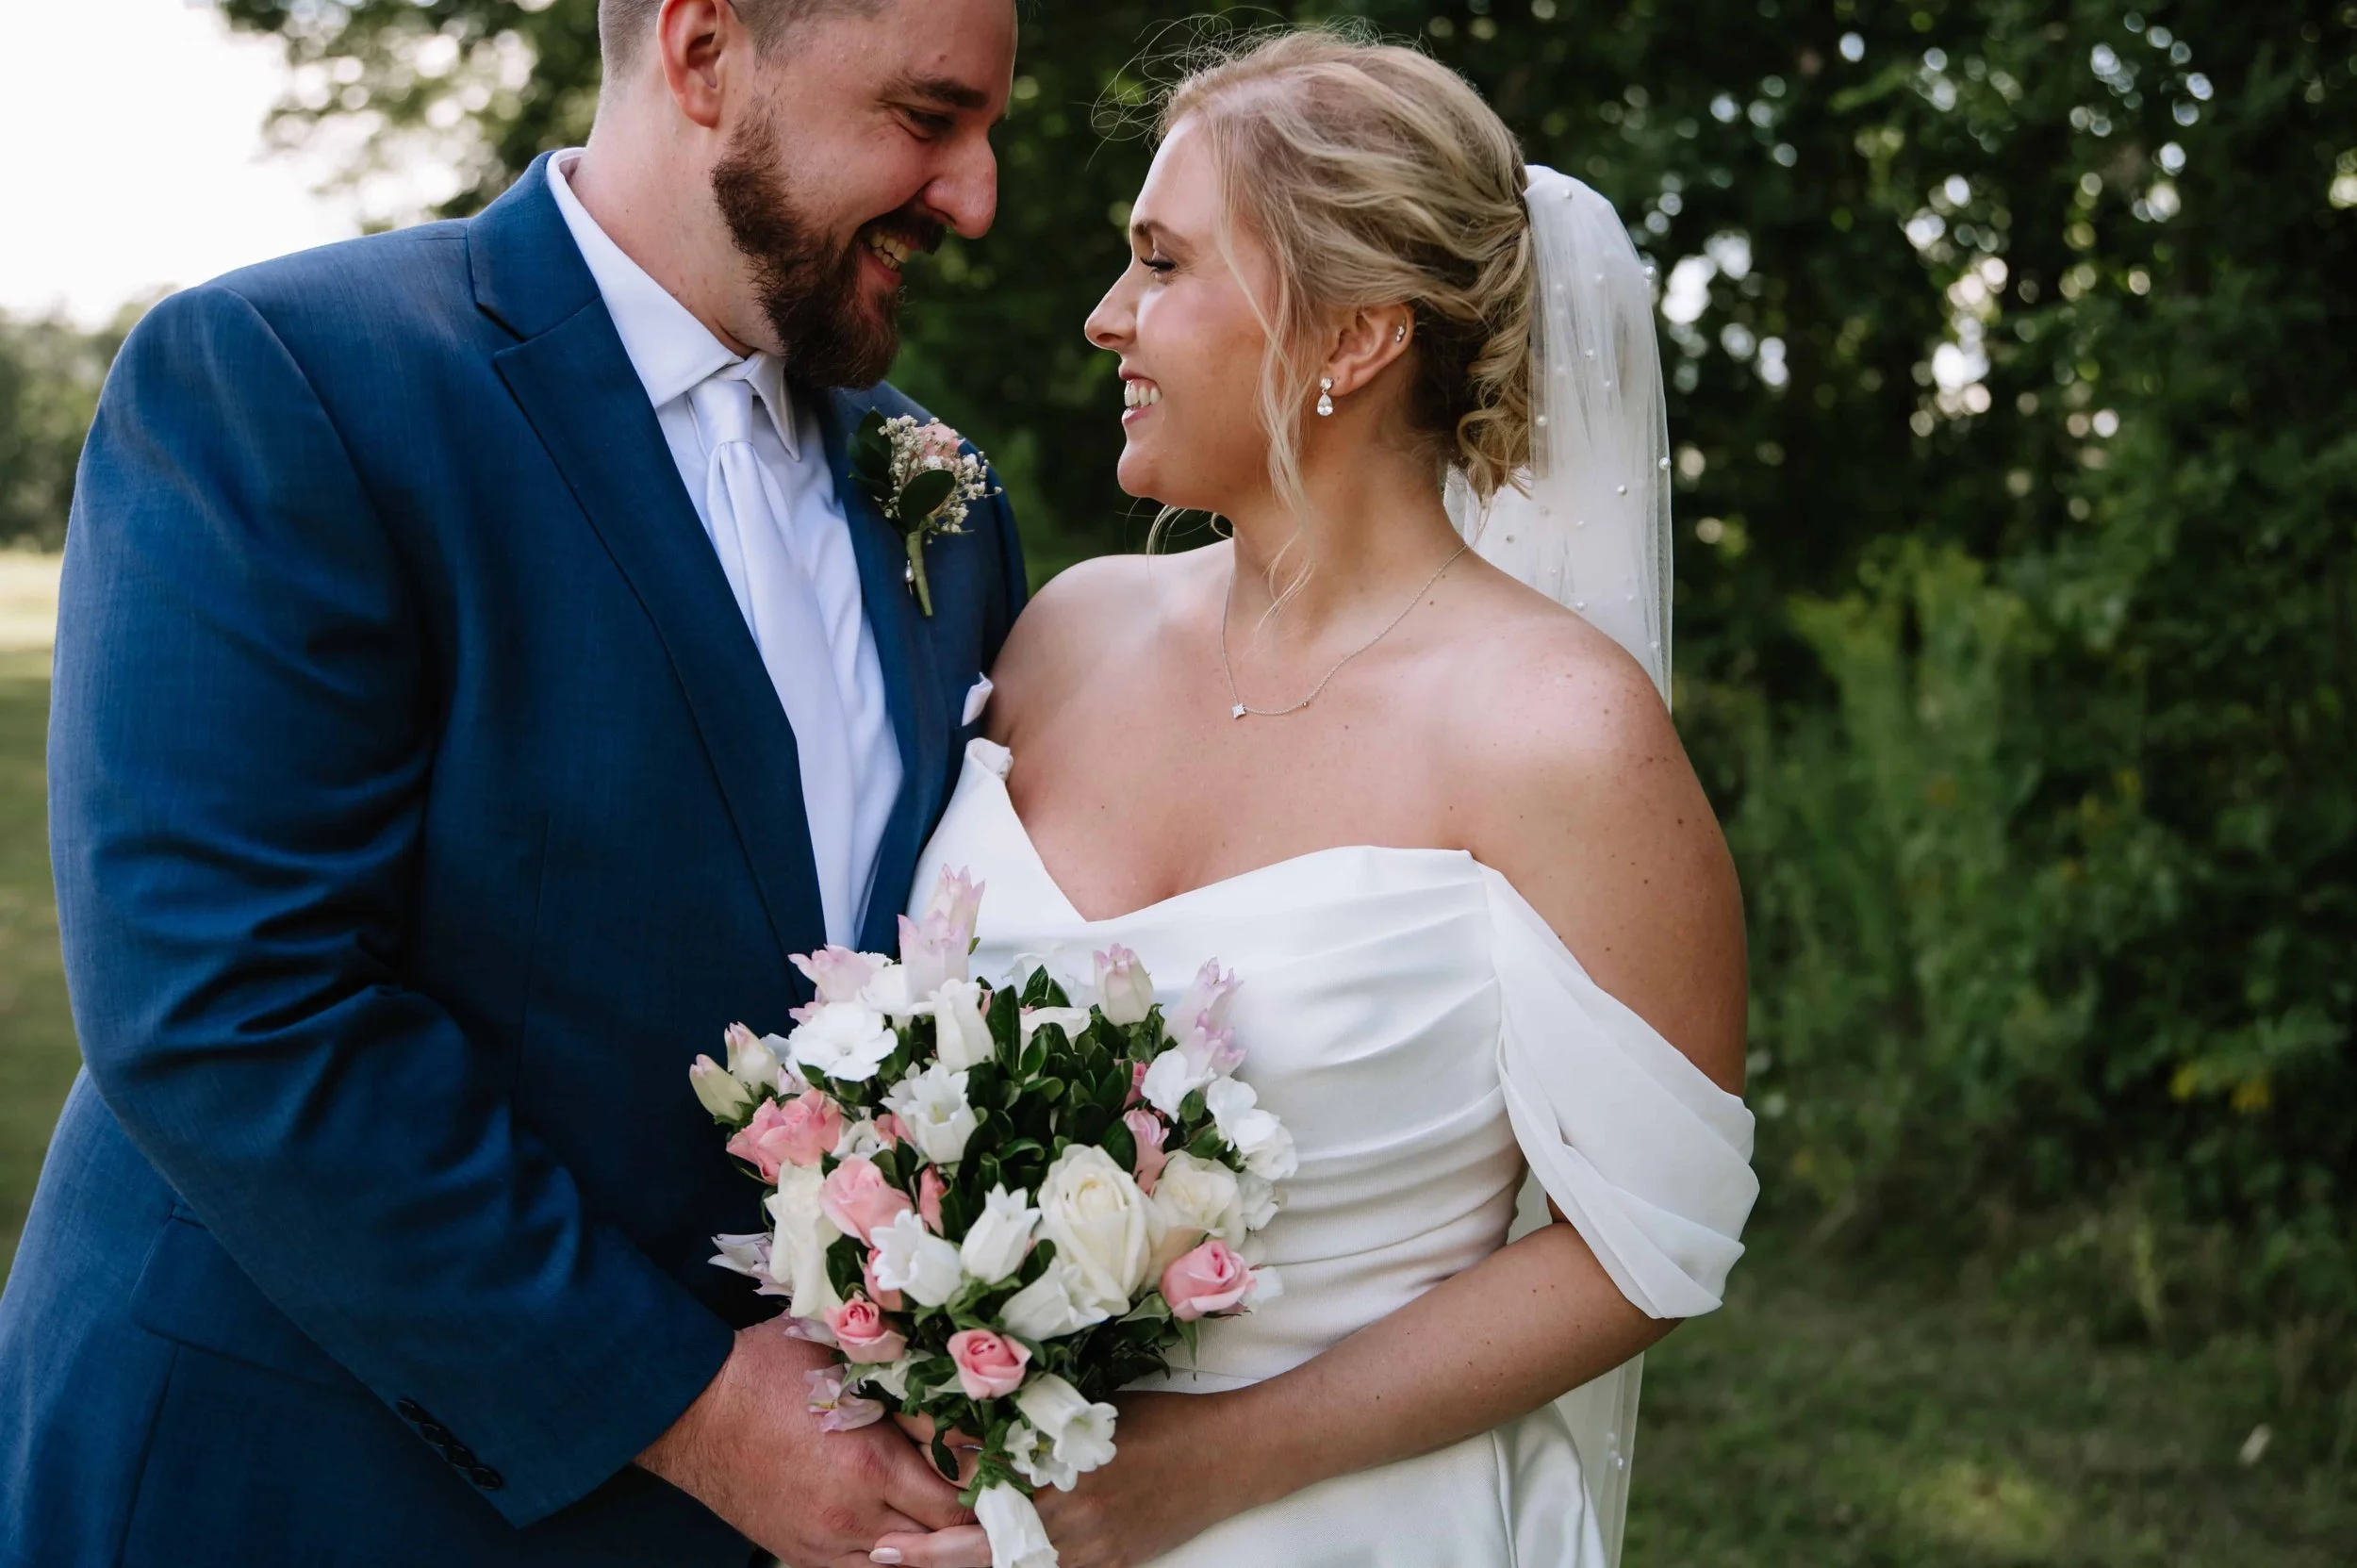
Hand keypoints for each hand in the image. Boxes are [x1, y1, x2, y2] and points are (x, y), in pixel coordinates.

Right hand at [638, 1318, 972, 1567]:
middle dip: (971, 1524)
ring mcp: (823, 1543)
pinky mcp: (799, 1554)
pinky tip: (906, 1533)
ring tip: (954, 1519)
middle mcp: (853, 1517)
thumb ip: (911, 1386)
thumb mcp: (849, 1359)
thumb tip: (971, 1401)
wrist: (690, 1407)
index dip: (991, 1491)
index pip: (960, 1504)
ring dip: (933, 1545)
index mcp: (871, 1466)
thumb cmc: (768, 1369)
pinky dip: (893, 1556)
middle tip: (994, 1498)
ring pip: (904, 1566)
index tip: (1007, 1472)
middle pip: (940, 1545)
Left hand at [867, 1392, 1260, 1567]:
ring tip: (915, 1564)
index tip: (895, 1483)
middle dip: (931, 1554)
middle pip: (986, 1548)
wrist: (1232, 1458)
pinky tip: (985, 1565)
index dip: (937, 1482)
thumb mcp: (1094, 1406)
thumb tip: (975, 1417)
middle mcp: (1076, 1520)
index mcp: (1066, 1470)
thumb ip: (1038, 1417)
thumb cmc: (1163, 1418)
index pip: (984, 1483)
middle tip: (880, 1555)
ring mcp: (1095, 1553)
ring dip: (965, 1567)